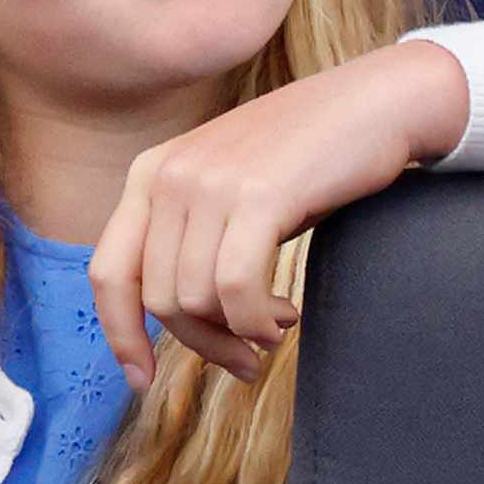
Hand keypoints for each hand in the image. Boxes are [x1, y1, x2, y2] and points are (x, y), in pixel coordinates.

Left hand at [89, 41, 468, 388]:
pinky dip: (256, 321)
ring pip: (195, 302)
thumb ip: (189, 241)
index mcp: (149, 174)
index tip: (141, 380)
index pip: (108, 273)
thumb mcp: (226, 191)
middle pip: (158, 301)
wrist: (374, 103)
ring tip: (276, 326)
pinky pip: (235, 291)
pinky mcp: (255, 196)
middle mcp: (167, 176)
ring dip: (238, 334)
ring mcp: (207, 183)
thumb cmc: (305, 158)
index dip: (120, 335)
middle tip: (246, 360)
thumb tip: (179, 323)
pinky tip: (283, 317)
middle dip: (204, 344)